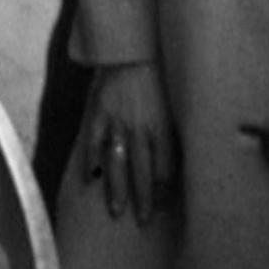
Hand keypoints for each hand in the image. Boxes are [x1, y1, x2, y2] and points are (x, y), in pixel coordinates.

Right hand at [81, 62, 175, 222]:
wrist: (132, 49)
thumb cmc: (158, 76)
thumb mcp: (173, 104)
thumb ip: (174, 132)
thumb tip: (179, 160)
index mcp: (163, 127)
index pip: (165, 168)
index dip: (163, 189)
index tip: (162, 204)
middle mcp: (141, 128)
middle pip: (142, 171)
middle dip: (142, 198)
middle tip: (141, 219)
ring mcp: (118, 121)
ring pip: (117, 162)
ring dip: (117, 188)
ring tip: (116, 210)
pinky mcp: (100, 113)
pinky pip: (94, 141)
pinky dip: (91, 160)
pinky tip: (89, 178)